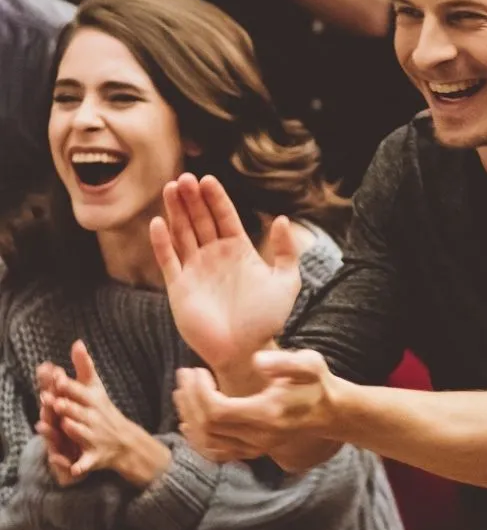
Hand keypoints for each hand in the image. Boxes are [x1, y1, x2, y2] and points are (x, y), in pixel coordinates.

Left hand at [43, 341, 170, 486]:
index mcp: (93, 401)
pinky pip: (87, 462)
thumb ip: (84, 367)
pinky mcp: (94, 456)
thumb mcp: (96, 388)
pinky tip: (76, 470)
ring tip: (65, 424)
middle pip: (79, 411)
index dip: (69, 386)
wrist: (125, 441)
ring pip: (82, 433)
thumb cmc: (103, 410)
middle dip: (68, 406)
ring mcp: (95, 437)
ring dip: (74, 430)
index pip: (79, 391)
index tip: (57, 378)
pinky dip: (82, 466)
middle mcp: (94, 417)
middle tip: (54, 401)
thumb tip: (76, 342)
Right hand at [149, 173, 300, 378]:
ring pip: (182, 234)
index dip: (215, 198)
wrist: (247, 351)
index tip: (207, 179)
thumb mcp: (286, 281)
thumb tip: (282, 219)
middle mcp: (214, 255)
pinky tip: (157, 222)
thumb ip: (286, 251)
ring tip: (170, 188)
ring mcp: (195, 270)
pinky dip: (162, 243)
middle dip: (192, 198)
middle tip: (184, 178)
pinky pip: (168, 260)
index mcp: (238, 250)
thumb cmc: (267, 319)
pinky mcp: (179, 288)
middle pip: (200, 219)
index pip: (224, 216)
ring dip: (175, 212)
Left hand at [174, 349, 338, 464]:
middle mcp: (257, 436)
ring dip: (189, 419)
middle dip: (189, 400)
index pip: (217, 411)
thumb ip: (284, 361)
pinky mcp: (252, 450)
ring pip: (207, 443)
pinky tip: (190, 422)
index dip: (200, 392)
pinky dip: (197, 440)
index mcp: (266, 414)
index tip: (198, 370)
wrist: (332, 412)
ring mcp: (254, 447)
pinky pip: (216, 453)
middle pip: (207, 427)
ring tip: (183, 394)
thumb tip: (257, 360)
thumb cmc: (318, 383)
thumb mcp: (310, 364)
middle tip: (185, 375)